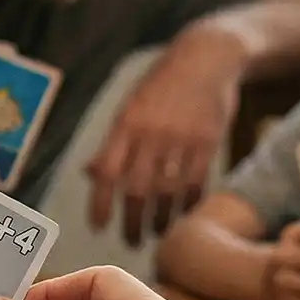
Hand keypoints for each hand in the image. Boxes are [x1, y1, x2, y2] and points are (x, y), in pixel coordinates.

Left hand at [86, 28, 245, 244]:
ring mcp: (182, 138)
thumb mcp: (130, 107)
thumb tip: (90, 174)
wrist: (206, 58)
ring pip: (168, 191)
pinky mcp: (209, 142)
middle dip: (132, 222)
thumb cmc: (161, 86)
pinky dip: (188, 203)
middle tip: (130, 241)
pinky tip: (182, 214)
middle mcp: (152, 133)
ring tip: (156, 233)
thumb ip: (113, 143)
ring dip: (160, 219)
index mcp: (126, 124)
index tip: (97, 227)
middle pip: (138, 189)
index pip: (106, 172)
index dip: (100, 203)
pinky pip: (196, 183)